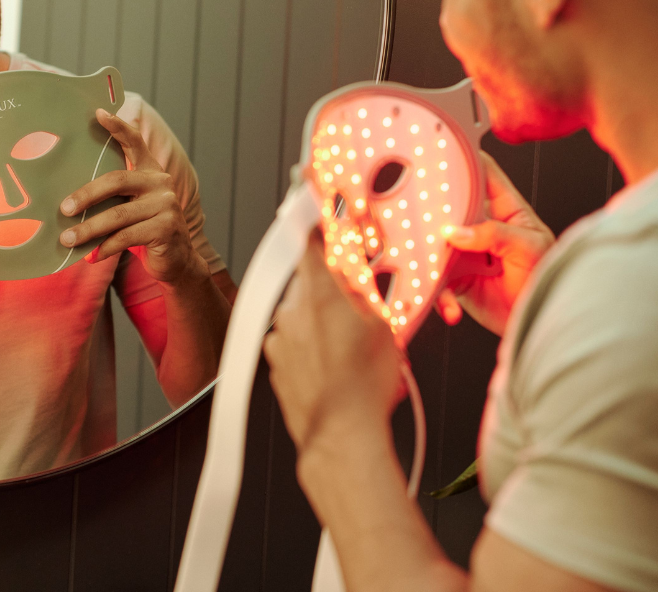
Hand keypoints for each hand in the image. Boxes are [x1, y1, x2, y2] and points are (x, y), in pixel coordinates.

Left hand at [59, 109, 206, 285]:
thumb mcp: (131, 207)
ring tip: (67, 239)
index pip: (135, 142)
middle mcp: (160, 183)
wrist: (176, 260)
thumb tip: (68, 201)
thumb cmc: (144, 231)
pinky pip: (126, 237)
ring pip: (117, 215)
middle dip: (86, 195)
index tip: (98, 113)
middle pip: (116, 181)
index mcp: (150, 172)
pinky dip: (105, 248)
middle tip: (63, 209)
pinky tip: (92, 256)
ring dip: (88, 230)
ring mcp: (166, 205)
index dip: (118, 127)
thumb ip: (114, 197)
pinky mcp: (166, 228)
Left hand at [264, 232, 403, 461]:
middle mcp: (291, 310)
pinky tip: (333, 365)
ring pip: (300, 314)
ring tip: (347, 347)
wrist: (342, 434)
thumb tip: (356, 271)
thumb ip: (364, 289)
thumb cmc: (364, 385)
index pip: (310, 242)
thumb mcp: (382, 323)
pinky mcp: (274, 363)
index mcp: (318, 291)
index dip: (318, 230)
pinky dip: (309, 347)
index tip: (322, 222)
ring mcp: (278, 338)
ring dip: (319, 321)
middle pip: (308, 282)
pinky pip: (292, 342)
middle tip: (355, 308)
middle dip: (329, 290)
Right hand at [439, 152, 553, 335]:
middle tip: (423, 220)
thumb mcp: (529, 248)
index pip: (483, 173)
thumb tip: (456, 231)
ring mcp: (466, 252)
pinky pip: (438, 281)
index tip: (443, 151)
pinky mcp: (457, 280)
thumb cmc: (549, 278)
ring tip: (434, 273)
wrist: (542, 321)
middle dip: (434, 213)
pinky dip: (439, 295)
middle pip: (450, 208)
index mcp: (504, 209)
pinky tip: (451, 307)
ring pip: (437, 244)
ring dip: (431, 258)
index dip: (465, 158)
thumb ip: (494, 234)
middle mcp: (481, 227)